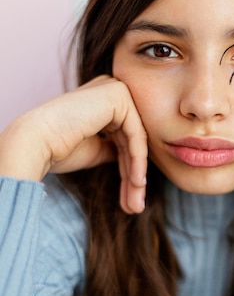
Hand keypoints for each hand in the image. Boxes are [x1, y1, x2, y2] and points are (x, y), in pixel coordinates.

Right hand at [0, 76, 147, 212]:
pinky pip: (136, 133)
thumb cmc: (57, 149)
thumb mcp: (95, 150)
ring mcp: (115, 89)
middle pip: (132, 140)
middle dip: (134, 176)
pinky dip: (137, 160)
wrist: (34, 143)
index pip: (125, 138)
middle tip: (135, 206)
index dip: (129, 169)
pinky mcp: (118, 95)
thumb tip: (135, 158)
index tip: (131, 197)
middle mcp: (110, 89)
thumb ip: (115, 149)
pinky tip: (136, 182)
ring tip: (135, 203)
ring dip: (137, 175)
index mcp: (102, 99)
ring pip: (137, 140)